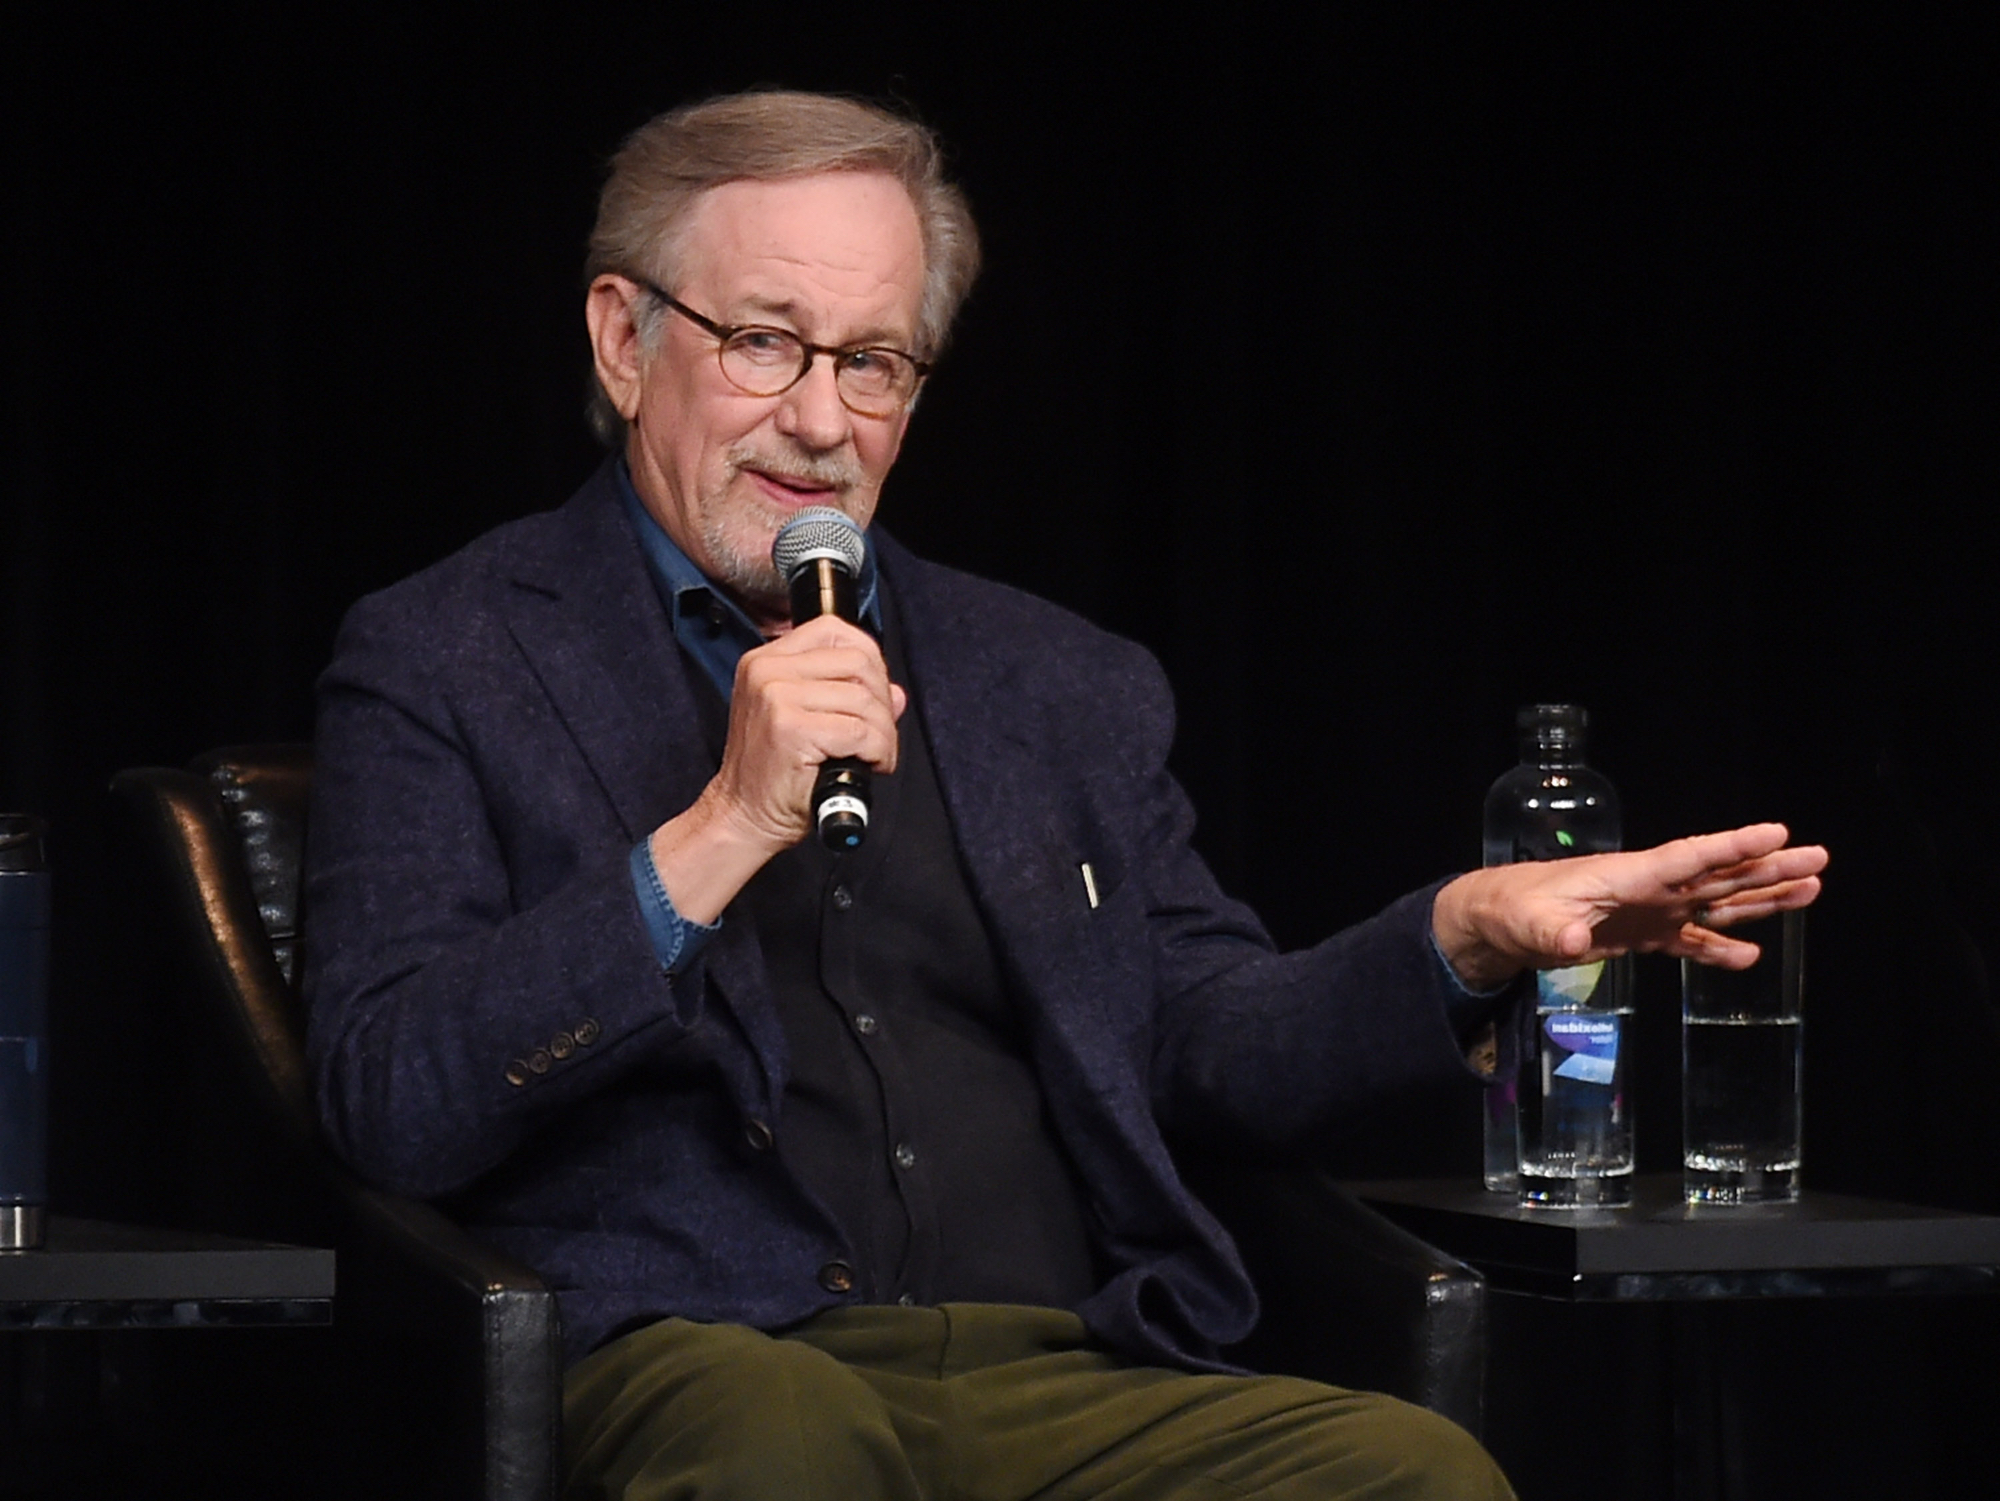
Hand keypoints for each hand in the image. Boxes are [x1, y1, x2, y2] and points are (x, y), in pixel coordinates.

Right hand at [650, 616, 905, 921]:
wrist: (743, 816)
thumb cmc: (774, 774)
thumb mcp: (806, 721)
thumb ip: (848, 698)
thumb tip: (896, 693)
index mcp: (767, 660)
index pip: (836, 631)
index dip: (871, 661)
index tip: (875, 696)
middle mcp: (767, 670)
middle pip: (858, 662)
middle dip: (882, 702)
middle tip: (879, 734)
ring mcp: (776, 696)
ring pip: (864, 699)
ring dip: (884, 733)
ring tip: (875, 755)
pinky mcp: (790, 727)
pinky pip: (860, 731)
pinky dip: (878, 751)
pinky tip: (870, 766)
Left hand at [1432, 823, 1826, 990]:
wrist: (1500, 921)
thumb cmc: (1515, 910)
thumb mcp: (1531, 923)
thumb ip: (1555, 932)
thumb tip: (1574, 942)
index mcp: (1628, 874)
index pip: (1688, 857)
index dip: (1731, 847)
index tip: (1777, 831)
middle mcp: (1648, 887)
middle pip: (1718, 875)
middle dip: (1767, 867)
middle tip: (1819, 857)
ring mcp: (1649, 910)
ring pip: (1715, 902)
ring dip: (1760, 900)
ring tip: (1809, 891)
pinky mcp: (1642, 934)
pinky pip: (1690, 940)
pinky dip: (1719, 947)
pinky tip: (1750, 955)